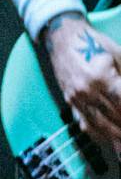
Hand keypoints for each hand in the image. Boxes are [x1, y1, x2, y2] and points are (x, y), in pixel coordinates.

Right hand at [43, 13, 120, 145]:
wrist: (62, 37)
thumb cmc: (91, 42)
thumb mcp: (117, 54)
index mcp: (101, 77)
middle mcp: (87, 91)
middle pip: (116, 117)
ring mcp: (77, 98)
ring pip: (102, 126)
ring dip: (116, 134)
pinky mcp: (70, 102)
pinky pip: (86, 125)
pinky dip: (100, 136)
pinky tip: (110, 140)